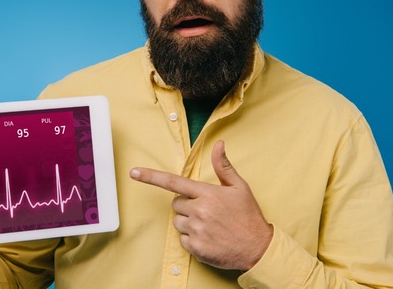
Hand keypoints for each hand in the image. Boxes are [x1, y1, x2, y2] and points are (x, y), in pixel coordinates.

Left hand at [130, 140, 271, 270]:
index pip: (173, 182)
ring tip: (209, 225)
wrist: (258, 248)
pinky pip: (182, 239)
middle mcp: (199, 211)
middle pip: (176, 204)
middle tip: (207, 210)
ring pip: (177, 222)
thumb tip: (219, 144)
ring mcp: (196, 230)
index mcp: (207, 194)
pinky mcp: (195, 248)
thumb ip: (223, 166)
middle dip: (187, 205)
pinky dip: (192, 239)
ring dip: (188, 222)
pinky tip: (209, 237)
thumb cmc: (248, 216)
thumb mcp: (239, 187)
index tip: (134, 173)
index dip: (151, 177)